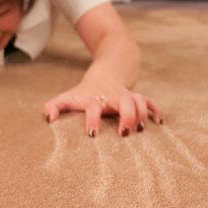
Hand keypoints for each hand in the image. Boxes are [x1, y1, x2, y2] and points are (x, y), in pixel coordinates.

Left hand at [44, 73, 162, 136]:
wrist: (105, 73)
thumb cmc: (84, 93)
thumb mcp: (68, 97)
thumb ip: (55, 106)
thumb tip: (48, 118)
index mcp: (96, 100)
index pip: (94, 108)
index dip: (93, 120)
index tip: (92, 134)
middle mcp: (114, 97)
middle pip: (125, 102)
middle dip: (127, 116)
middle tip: (124, 133)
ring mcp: (127, 96)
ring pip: (140, 101)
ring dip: (142, 114)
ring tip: (140, 130)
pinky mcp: (138, 98)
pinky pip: (150, 102)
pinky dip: (156, 111)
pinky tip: (159, 123)